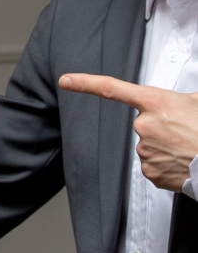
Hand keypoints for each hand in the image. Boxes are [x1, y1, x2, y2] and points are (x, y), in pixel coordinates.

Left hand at [59, 73, 197, 191]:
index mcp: (156, 103)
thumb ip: (183, 100)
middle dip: (163, 127)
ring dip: (166, 146)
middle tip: (186, 132)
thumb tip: (184, 102)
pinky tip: (182, 162)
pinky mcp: (149, 172)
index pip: (112, 89)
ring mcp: (145, 150)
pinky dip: (167, 164)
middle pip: (145, 124)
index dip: (86, 83)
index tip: (66, 80)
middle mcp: (145, 125)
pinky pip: (153, 165)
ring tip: (188, 147)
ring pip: (150, 145)